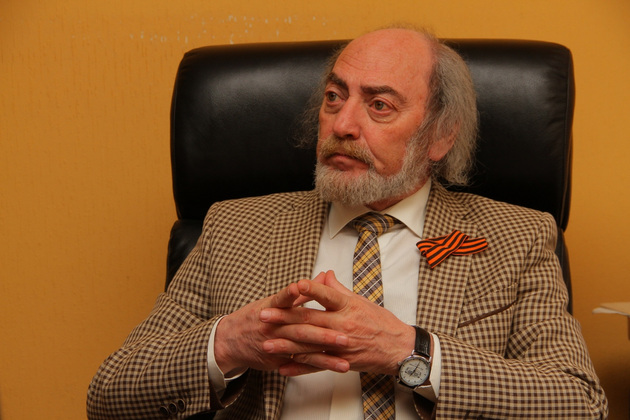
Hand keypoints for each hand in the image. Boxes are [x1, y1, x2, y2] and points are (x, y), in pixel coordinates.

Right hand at [213, 276, 348, 375]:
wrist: (230, 340)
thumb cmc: (256, 316)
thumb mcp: (274, 301)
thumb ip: (302, 292)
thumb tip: (325, 276)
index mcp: (272, 308)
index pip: (283, 299)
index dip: (292, 294)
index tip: (302, 288)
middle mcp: (273, 326)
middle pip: (299, 329)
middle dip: (323, 335)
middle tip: (344, 336)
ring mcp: (276, 344)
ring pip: (303, 350)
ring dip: (325, 356)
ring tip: (345, 361)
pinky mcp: (278, 359)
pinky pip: (300, 364)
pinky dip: (318, 366)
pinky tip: (334, 366)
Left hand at [260, 271, 414, 376]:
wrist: (399, 349)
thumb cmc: (381, 323)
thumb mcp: (361, 301)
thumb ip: (338, 289)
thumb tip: (325, 274)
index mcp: (348, 307)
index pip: (327, 295)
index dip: (310, 290)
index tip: (294, 285)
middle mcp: (343, 325)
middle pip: (310, 320)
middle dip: (284, 317)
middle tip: (264, 315)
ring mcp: (341, 345)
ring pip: (309, 345)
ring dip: (286, 344)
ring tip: (267, 343)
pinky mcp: (341, 361)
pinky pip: (316, 365)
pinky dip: (299, 367)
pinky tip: (284, 366)